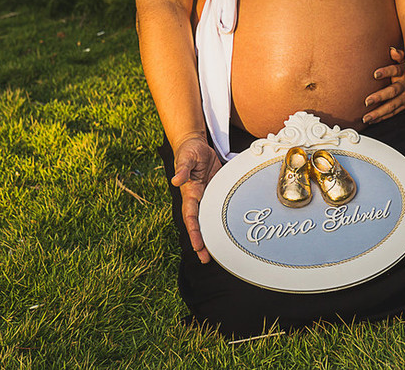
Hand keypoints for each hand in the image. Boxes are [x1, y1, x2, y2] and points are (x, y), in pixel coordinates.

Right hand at [170, 136, 222, 263]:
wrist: (196, 145)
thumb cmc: (189, 151)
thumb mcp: (186, 157)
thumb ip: (183, 168)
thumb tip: (175, 180)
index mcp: (190, 193)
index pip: (191, 217)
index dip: (194, 232)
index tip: (197, 246)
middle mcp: (197, 198)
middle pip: (199, 224)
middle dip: (202, 242)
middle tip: (207, 259)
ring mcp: (206, 196)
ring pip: (209, 219)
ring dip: (212, 235)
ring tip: (217, 253)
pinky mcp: (216, 191)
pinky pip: (218, 208)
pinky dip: (221, 220)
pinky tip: (228, 230)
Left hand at [363, 47, 404, 123]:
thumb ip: (400, 55)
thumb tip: (392, 51)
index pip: (395, 70)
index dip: (386, 72)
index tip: (375, 74)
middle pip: (392, 91)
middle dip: (380, 97)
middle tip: (367, 101)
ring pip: (392, 106)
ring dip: (379, 113)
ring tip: (367, 117)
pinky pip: (393, 112)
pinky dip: (383, 117)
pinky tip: (373, 120)